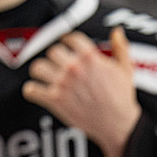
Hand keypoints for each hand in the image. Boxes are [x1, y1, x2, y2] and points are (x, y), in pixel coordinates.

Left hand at [21, 26, 141, 156]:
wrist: (119, 125)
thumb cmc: (122, 97)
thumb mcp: (126, 69)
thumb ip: (121, 47)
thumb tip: (116, 31)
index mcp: (89, 57)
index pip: (70, 38)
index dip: (68, 41)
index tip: (66, 45)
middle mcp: (73, 67)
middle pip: (52, 51)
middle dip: (57, 57)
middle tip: (59, 64)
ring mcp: (62, 84)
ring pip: (37, 67)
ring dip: (41, 71)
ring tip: (46, 75)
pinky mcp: (55, 100)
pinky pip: (31, 90)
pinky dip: (31, 90)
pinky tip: (37, 91)